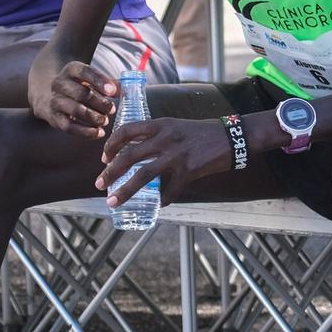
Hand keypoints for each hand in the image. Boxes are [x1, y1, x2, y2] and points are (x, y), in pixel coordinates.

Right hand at [33, 61, 118, 138]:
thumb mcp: (92, 80)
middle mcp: (59, 84)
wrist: (53, 97)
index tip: (113, 91)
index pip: (84, 72)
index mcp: (71, 70)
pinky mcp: (54, 118)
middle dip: (100, 103)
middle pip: (81, 93)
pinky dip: (86, 132)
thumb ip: (109, 84)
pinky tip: (99, 133)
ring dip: (94, 117)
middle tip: (112, 109)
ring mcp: (55, 101)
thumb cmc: (80, 87)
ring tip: (105, 121)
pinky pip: (69, 127)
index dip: (99, 81)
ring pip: (75, 110)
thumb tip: (125, 90)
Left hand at [98, 116, 231, 204]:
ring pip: (143, 175)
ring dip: (125, 190)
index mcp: (160, 125)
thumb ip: (157, 137)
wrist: (231, 137)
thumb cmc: (202, 132)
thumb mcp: (175, 126)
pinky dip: (162, 200)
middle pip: (128, 156)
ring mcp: (176, 156)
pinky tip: (158, 206)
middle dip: (110, 172)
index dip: (111, 145)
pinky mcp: (189, 171)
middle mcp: (165, 139)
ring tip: (113, 201)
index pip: (126, 131)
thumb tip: (137, 151)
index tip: (104, 158)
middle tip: (99, 183)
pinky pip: (170, 190)